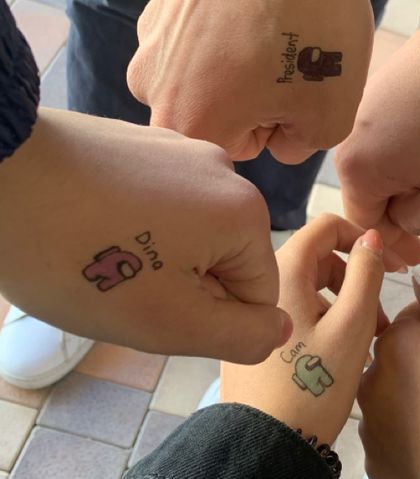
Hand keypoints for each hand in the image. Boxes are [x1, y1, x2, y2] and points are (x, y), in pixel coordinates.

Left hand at [0, 109, 289, 362]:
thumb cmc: (79, 259)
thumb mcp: (169, 322)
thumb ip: (240, 337)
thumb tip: (280, 330)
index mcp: (245, 211)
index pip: (257, 299)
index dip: (205, 321)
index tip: (149, 306)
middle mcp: (225, 169)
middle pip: (222, 262)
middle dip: (179, 288)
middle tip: (119, 287)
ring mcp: (179, 149)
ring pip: (186, 235)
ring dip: (152, 259)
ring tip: (96, 255)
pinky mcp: (139, 142)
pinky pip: (155, 203)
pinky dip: (129, 226)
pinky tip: (86, 227)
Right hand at [128, 0, 372, 163]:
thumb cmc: (311, 23)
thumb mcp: (331, 115)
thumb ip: (300, 149)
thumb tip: (280, 139)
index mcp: (187, 125)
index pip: (240, 149)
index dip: (279, 121)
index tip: (297, 83)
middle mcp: (151, 87)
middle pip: (215, 112)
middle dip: (254, 94)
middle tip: (290, 54)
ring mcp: (149, 36)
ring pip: (204, 72)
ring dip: (237, 59)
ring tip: (275, 22)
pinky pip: (196, 32)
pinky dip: (225, 23)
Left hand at [221, 214, 392, 444]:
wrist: (264, 446)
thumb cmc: (314, 385)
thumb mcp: (353, 325)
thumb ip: (367, 273)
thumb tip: (371, 237)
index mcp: (283, 270)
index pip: (328, 227)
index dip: (366, 239)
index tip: (395, 265)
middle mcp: (262, 284)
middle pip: (321, 261)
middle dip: (358, 280)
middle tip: (383, 320)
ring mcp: (254, 314)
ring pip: (310, 291)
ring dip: (344, 305)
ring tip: (366, 343)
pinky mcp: (252, 341)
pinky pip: (295, 315)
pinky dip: (324, 323)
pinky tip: (339, 356)